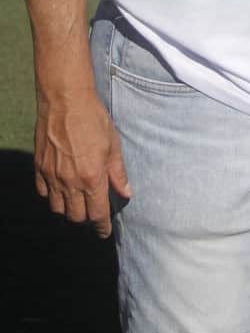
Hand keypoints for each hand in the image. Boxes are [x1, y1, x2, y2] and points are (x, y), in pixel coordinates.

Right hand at [33, 92, 131, 237]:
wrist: (65, 101)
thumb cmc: (93, 119)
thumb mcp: (113, 144)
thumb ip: (118, 172)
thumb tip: (126, 193)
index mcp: (92, 177)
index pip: (97, 214)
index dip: (102, 227)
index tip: (105, 232)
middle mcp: (70, 182)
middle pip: (76, 216)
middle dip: (87, 218)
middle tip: (94, 212)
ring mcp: (52, 176)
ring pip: (58, 208)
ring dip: (69, 209)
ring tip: (78, 200)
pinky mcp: (39, 167)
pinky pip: (44, 193)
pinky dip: (52, 195)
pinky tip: (61, 187)